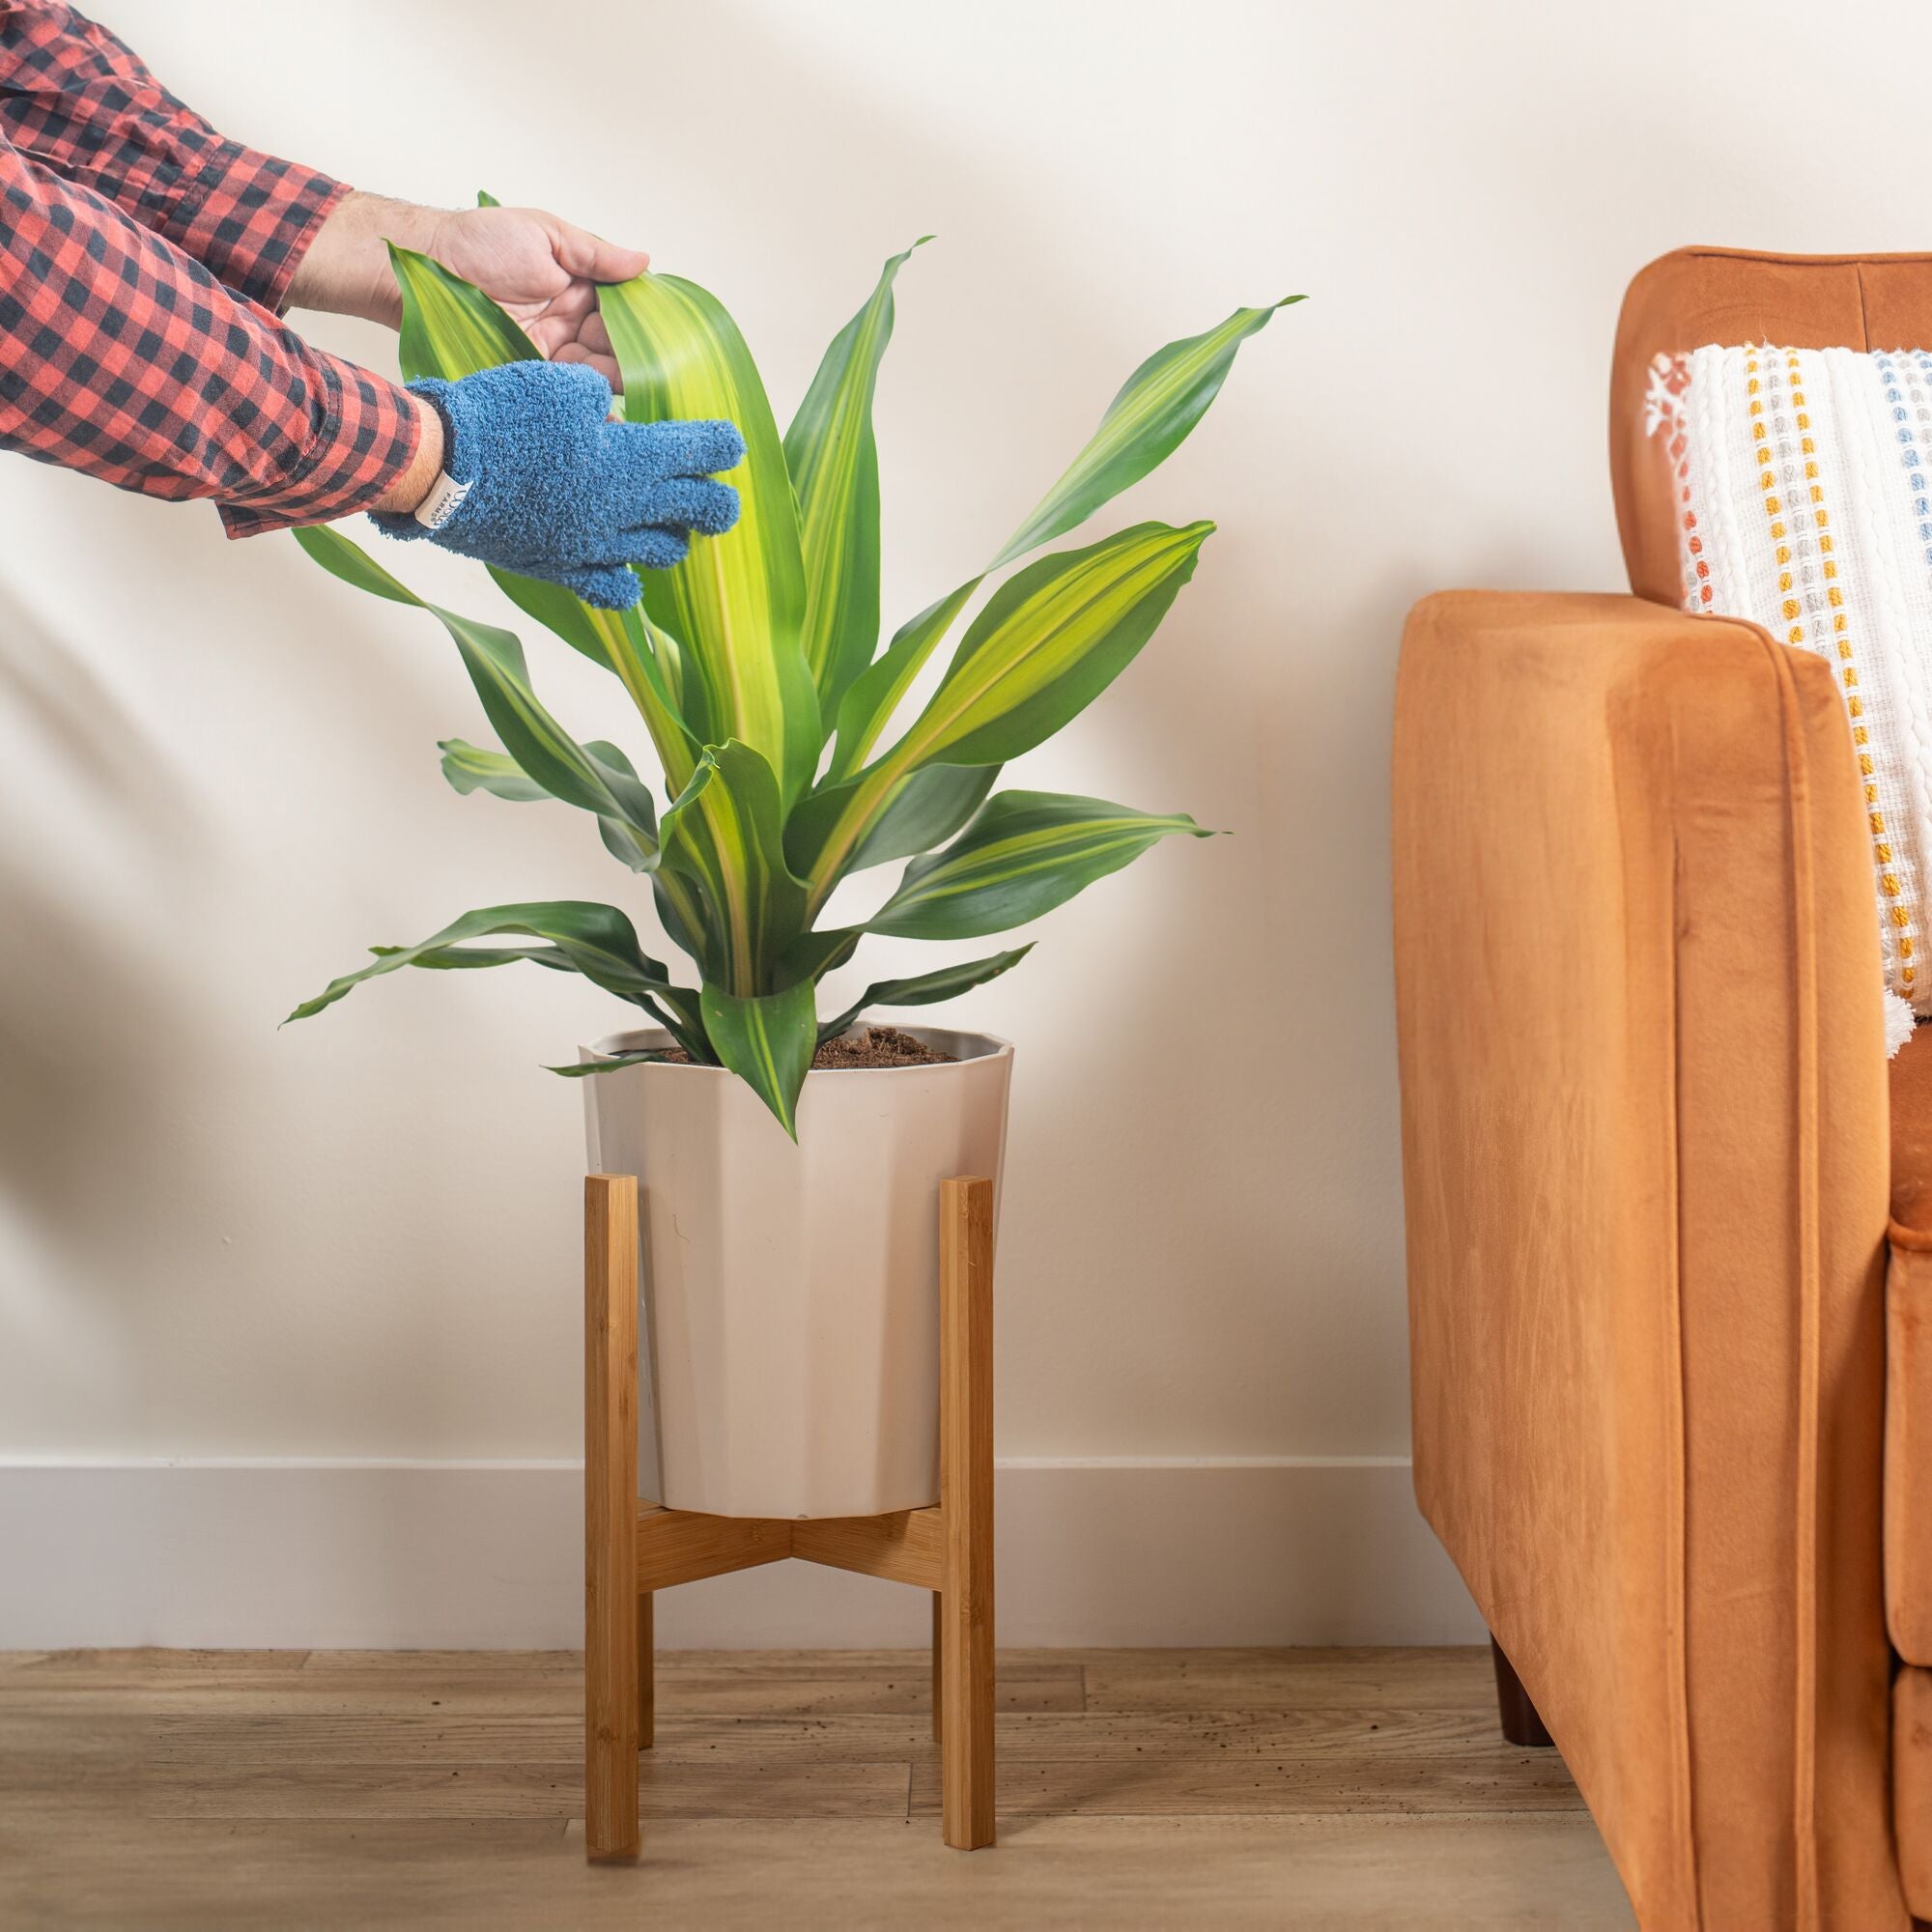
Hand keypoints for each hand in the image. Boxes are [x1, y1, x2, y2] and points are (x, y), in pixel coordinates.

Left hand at [289, 193, 644, 388]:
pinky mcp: (527, 377)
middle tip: (653, 372)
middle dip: (634, 360)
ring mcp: (548, 354)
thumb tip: (644, 262)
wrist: (425, 268)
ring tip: (638, 392)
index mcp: (577, 289)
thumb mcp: (546, 234)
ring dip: (616, 383)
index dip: (641, 328)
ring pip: (594, 376)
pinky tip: (611, 416)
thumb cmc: (478, 242)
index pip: (621, 314)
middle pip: (613, 350)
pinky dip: (586, 405)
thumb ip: (595, 254)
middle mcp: (567, 325)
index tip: (665, 341)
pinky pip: (562, 394)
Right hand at [370, 361, 743, 609]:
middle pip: (695, 510)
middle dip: (716, 504)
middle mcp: (623, 507)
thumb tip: (609, 416)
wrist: (444, 470)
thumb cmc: (501, 418)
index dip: (719, 446)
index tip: (731, 444)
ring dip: (672, 538)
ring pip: (661, 552)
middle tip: (723, 503)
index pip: (696, 452)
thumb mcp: (558, 386)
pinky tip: (628, 575)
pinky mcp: (562, 567)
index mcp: (630, 457)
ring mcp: (595, 544)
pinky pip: (611, 589)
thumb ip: (597, 400)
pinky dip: (626, 583)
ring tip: (670, 528)